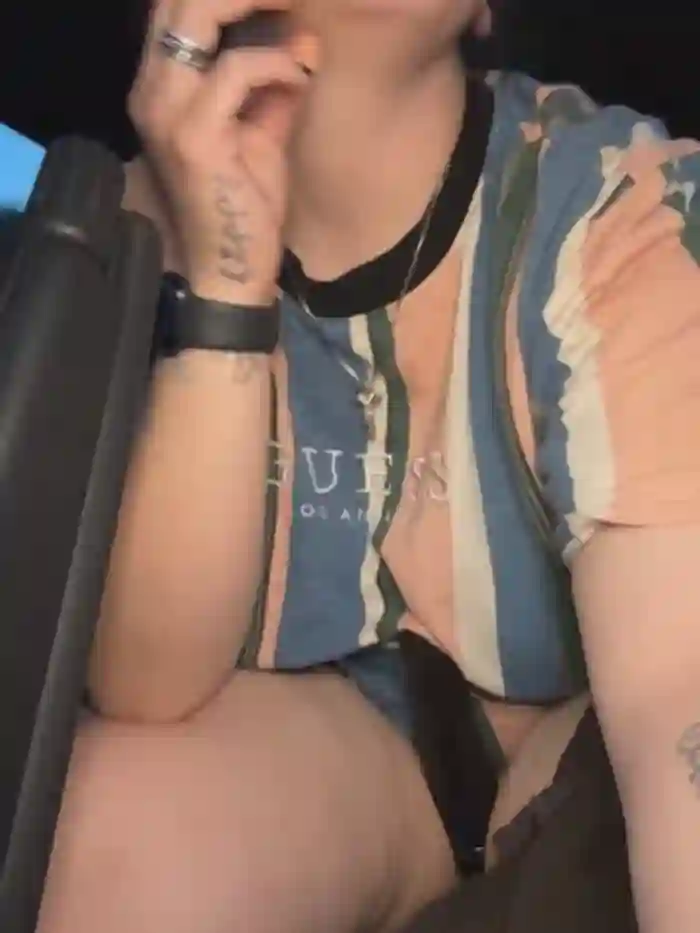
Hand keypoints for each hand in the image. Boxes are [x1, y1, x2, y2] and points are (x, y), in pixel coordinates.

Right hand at [129, 0, 308, 303]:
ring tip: (294, 8)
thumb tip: (304, 39)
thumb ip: (274, 84)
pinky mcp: (193, 135)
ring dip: (252, 3)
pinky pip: (235, 70)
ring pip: (197, 14)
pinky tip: (300, 78)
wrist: (234, 270)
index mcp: (161, 87)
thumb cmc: (246, 207)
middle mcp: (152, 90)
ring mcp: (166, 111)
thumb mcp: (263, 133)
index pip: (176, 8)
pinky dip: (275, 64)